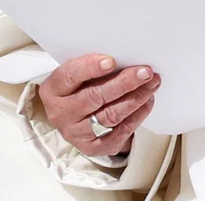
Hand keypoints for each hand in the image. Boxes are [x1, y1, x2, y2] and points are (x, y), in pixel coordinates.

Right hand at [39, 54, 160, 157]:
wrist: (73, 118)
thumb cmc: (78, 88)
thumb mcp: (76, 75)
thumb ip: (93, 67)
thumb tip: (126, 57)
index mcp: (52, 90)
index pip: (69, 76)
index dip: (90, 67)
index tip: (112, 60)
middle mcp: (61, 114)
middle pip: (95, 97)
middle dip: (124, 83)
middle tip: (145, 72)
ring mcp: (76, 133)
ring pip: (110, 115)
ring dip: (135, 98)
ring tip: (152, 83)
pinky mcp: (93, 147)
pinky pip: (120, 132)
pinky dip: (137, 115)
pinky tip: (148, 101)